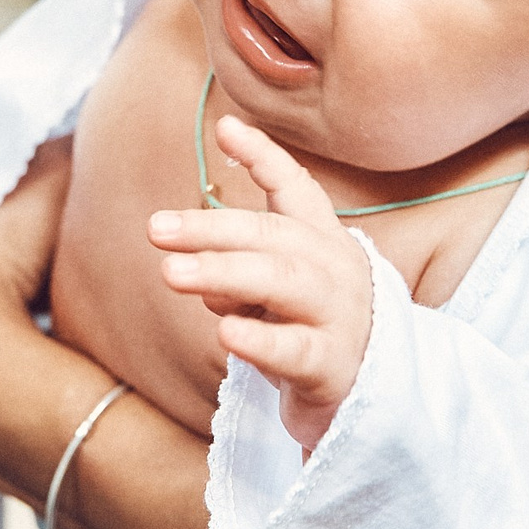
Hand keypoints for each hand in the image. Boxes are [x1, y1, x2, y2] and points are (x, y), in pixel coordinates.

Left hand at [147, 114, 371, 450]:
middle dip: (212, 228)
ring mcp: (341, 317)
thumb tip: (186, 261)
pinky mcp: (334, 367)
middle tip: (156, 229)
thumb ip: (236, 269)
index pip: (297, 190)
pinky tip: (226, 334)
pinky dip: (261, 341)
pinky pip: (296, 351)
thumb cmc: (311, 333)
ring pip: (283, 283)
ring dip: (224, 273)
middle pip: (273, 236)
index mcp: (324, 243)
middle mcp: (336, 271)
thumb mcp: (274, 293)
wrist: (372, 400)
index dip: (265, 157)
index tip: (227, 128)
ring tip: (172, 273)